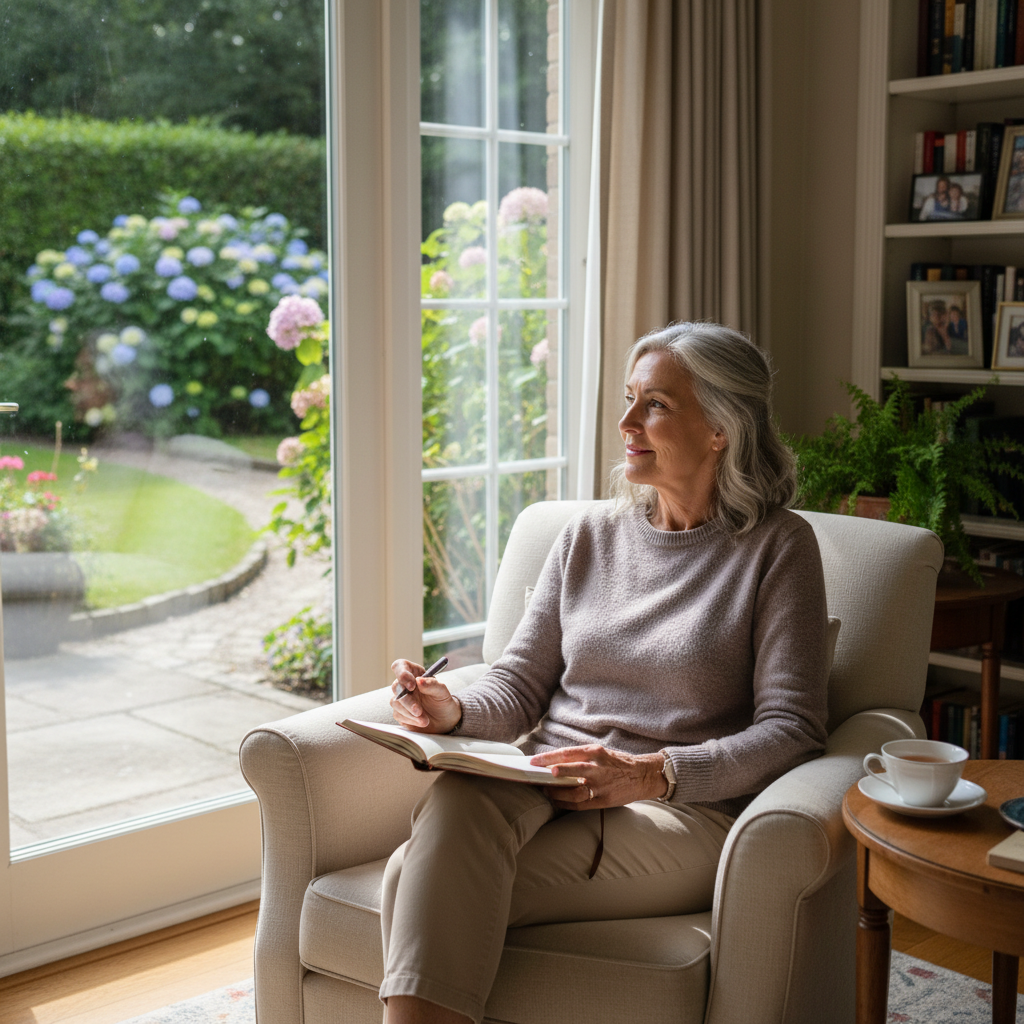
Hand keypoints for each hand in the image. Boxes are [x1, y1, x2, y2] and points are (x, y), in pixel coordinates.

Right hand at [389, 658, 461, 733]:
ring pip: (395, 702)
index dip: (402, 673)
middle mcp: (405, 685)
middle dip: (407, 700)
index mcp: (414, 673)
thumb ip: (432, 685)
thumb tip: (419, 680)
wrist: (444, 720)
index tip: (412, 685)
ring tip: (425, 720)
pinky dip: (410, 720)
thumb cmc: (442, 701)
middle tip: (419, 710)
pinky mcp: (400, 712)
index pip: (400, 666)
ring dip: (409, 712)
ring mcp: (401, 699)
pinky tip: (421, 722)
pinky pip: (398, 715)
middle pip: (396, 686)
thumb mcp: (442, 692)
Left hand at [530, 744, 668, 809]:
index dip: (549, 757)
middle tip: (536, 774)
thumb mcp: (601, 753)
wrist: (642, 776)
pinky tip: (557, 802)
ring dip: (557, 792)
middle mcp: (598, 767)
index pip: (568, 753)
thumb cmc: (618, 763)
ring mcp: (601, 785)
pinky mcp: (604, 800)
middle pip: (570, 769)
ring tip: (546, 791)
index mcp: (596, 752)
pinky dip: (567, 804)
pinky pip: (581, 804)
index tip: (534, 761)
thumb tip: (555, 762)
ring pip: (575, 791)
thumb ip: (581, 757)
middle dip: (551, 773)